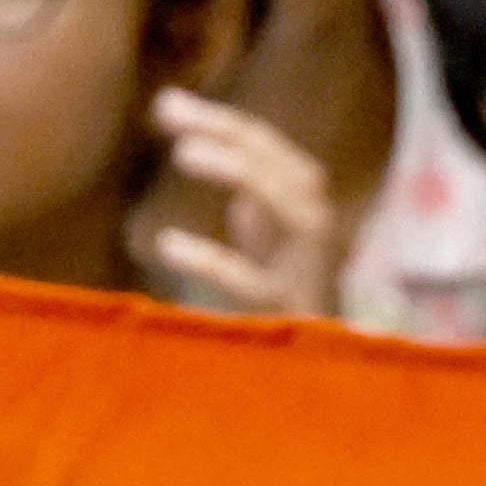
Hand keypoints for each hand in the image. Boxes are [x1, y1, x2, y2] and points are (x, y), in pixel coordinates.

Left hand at [138, 90, 346, 317]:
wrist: (317, 383)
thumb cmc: (281, 305)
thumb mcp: (266, 242)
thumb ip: (250, 197)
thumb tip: (186, 114)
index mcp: (305, 214)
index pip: (272, 153)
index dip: (222, 122)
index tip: (167, 103)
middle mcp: (317, 241)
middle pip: (293, 172)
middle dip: (236, 134)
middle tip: (169, 112)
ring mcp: (310, 281)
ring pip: (299, 217)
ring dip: (245, 174)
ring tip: (185, 154)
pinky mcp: (291, 322)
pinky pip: (257, 286)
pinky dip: (214, 260)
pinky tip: (168, 244)